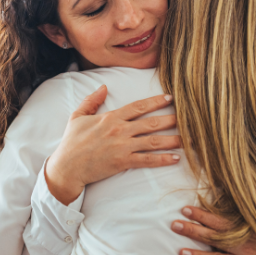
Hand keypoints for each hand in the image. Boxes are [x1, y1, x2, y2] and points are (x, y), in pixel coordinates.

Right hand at [45, 85, 180, 204]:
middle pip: (151, 123)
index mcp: (110, 118)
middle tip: (188, 117)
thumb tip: (103, 87)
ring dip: (173, 139)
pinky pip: (147, 160)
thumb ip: (91, 101)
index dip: (155, 102)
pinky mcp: (123, 162)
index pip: (138, 107)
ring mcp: (122, 147)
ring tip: (188, 138)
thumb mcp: (77, 117)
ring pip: (153, 141)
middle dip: (171, 119)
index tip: (170, 98)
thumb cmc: (71, 143)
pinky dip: (163, 159)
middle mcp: (119, 130)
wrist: (67, 167)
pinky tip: (176, 158)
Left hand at [171, 206, 255, 254]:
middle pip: (213, 238)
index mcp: (246, 230)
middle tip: (175, 225)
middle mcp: (243, 246)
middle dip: (193, 231)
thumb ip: (245, 212)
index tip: (185, 209)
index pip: (219, 221)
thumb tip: (226, 192)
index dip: (202, 215)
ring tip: (181, 252)